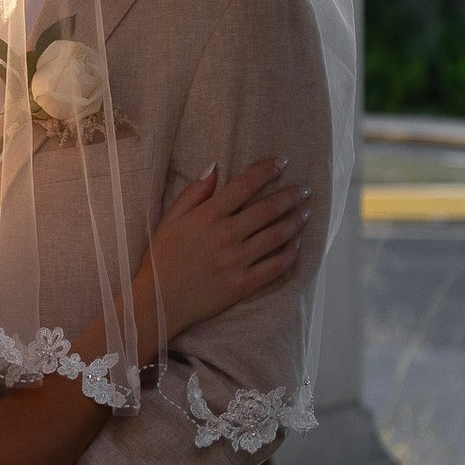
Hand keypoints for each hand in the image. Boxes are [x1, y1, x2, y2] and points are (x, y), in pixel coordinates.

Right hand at [141, 158, 308, 338]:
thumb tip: (214, 166)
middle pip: (267, 209)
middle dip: (290, 195)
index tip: (282, 161)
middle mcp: (226, 235)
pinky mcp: (243, 284)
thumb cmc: (162, 259)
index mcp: (208, 216)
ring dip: (295, 221)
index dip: (267, 170)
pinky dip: (290, 254)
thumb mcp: (170, 220)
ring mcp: (237, 261)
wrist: (158, 302)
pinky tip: (296, 245)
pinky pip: (275, 267)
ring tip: (306, 212)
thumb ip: (194, 192)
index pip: (245, 185)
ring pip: (276, 236)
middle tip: (304, 190)